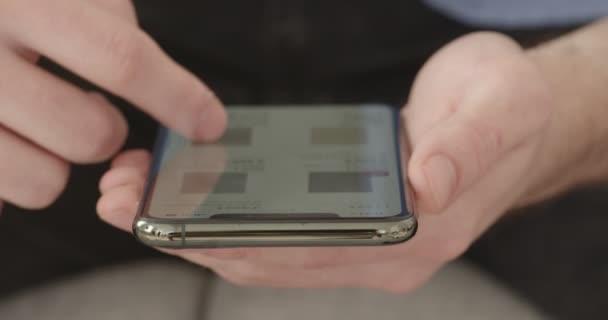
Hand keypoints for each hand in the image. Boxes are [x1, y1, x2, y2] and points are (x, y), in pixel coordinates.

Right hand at [0, 0, 225, 209]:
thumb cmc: (20, 3)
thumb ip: (112, 30)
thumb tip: (179, 102)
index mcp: (24, 2)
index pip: (119, 58)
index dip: (176, 97)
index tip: (209, 123)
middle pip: (89, 135)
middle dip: (107, 130)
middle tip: (87, 106)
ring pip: (45, 182)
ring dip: (58, 160)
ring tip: (37, 123)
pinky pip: (2, 197)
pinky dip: (17, 175)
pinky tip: (8, 137)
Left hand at [98, 32, 582, 291]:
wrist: (514, 116)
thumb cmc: (506, 110)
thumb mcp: (497, 111)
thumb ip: (465, 148)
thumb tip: (428, 183)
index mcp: (415, 239)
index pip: (305, 253)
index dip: (228, 239)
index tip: (160, 218)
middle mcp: (382, 256)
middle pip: (271, 257)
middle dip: (190, 235)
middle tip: (121, 201)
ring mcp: (362, 244)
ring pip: (266, 248)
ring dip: (197, 227)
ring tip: (136, 194)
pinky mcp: (350, 220)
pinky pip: (277, 229)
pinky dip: (227, 214)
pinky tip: (189, 190)